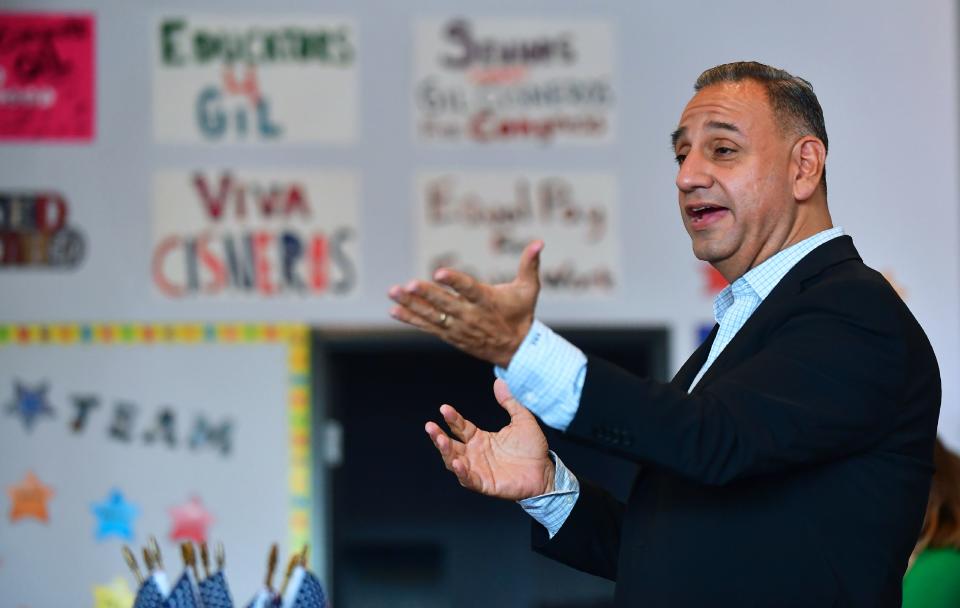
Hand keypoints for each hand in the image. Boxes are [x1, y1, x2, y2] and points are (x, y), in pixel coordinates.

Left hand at [388, 240, 542, 367]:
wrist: (516, 350)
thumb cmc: (521, 313)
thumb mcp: (529, 289)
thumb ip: (530, 264)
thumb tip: (539, 241)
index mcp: (487, 301)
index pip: (469, 290)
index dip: (455, 281)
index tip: (440, 272)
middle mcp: (470, 316)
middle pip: (446, 304)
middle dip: (427, 294)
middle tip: (409, 284)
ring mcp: (458, 327)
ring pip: (432, 315)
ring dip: (411, 305)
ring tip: (393, 293)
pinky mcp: (450, 335)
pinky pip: (428, 326)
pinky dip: (411, 318)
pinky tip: (394, 310)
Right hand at [425, 379, 554, 500]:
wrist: (546, 471)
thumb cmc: (533, 448)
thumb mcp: (522, 420)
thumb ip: (509, 402)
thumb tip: (499, 380)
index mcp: (481, 439)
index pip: (460, 427)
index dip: (452, 418)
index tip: (444, 408)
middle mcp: (475, 454)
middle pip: (451, 445)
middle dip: (438, 436)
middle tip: (430, 426)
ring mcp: (478, 469)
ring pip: (454, 461)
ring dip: (445, 452)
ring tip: (441, 441)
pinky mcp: (485, 484)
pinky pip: (469, 479)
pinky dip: (461, 473)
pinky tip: (457, 463)